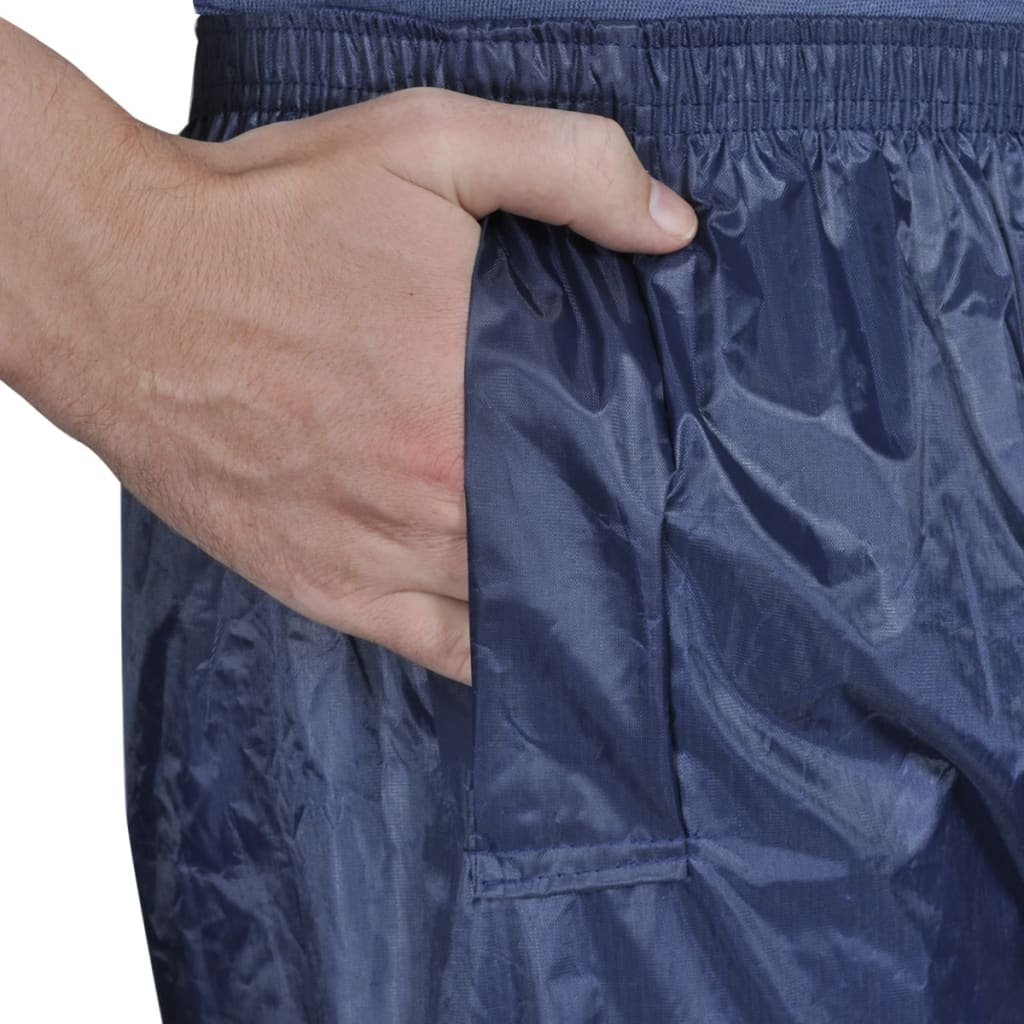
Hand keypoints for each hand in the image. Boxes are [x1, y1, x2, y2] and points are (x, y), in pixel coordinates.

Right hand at [4, 75, 698, 685]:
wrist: (122, 289)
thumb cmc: (265, 222)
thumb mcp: (426, 142)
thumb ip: (568, 167)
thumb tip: (671, 226)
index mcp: (474, 397)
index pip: (612, 465)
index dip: (654, 477)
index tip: (677, 476)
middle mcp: (435, 495)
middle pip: (569, 543)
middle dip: (613, 536)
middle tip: (648, 529)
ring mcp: (380, 554)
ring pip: (514, 612)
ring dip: (562, 600)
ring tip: (604, 589)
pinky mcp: (328, 588)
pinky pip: (441, 651)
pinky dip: (493, 654)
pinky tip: (528, 643)